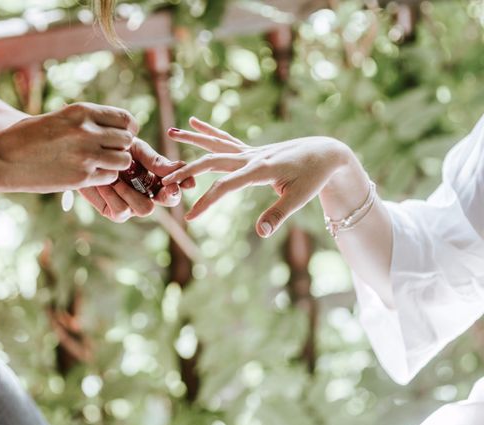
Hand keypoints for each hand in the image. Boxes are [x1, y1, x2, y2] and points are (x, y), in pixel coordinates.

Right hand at [0, 102, 137, 192]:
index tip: (119, 136)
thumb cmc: (27, 137)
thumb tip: (110, 127)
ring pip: (123, 160)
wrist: (2, 159)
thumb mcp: (58, 118)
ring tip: (101, 165)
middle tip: (109, 153)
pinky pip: (110, 177)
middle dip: (121, 147)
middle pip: (127, 140)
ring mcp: (86, 155)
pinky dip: (104, 178)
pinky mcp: (81, 177)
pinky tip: (90, 175)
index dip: (127, 129)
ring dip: (116, 164)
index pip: (125, 118)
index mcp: (81, 112)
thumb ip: (85, 121)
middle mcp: (87, 131)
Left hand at [79, 138, 195, 222]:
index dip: (185, 183)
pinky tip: (105, 183)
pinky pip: (121, 211)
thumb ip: (155, 160)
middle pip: (168, 201)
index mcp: (157, 177)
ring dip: (132, 193)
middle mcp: (148, 193)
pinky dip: (113, 196)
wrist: (82, 151)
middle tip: (169, 187)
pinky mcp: (113, 211)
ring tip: (116, 178)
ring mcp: (131, 204)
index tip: (189, 182)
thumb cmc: (111, 147)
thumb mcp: (135, 149)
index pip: (177, 183)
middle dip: (170, 195)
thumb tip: (179, 168)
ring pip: (144, 210)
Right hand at [164, 117, 352, 236]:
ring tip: (170, 131)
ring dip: (193, 140)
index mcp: (260, 169)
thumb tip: (261, 234)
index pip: (225, 186)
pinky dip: (208, 132)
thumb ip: (277, 215)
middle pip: (212, 161)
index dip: (206, 202)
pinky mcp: (252, 151)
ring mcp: (250, 151)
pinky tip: (193, 123)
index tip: (189, 217)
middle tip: (166, 182)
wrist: (326, 152)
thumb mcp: (299, 199)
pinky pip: (225, 140)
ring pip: (215, 145)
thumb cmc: (313, 177)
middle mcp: (251, 156)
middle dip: (188, 171)